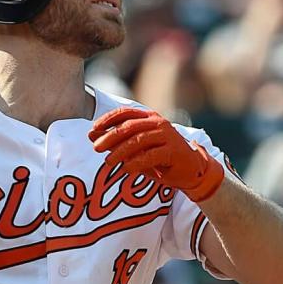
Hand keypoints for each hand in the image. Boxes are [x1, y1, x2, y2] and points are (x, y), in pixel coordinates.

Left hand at [89, 107, 223, 202]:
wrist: (191, 170)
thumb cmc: (161, 159)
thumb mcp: (136, 150)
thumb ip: (117, 142)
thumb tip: (92, 137)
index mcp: (149, 117)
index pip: (125, 113)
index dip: (107, 120)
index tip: (92, 130)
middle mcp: (158, 123)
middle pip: (129, 126)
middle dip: (110, 136)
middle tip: (96, 148)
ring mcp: (167, 136)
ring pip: (138, 140)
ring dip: (120, 151)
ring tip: (108, 162)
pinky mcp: (173, 151)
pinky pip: (151, 155)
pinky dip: (136, 163)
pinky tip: (126, 170)